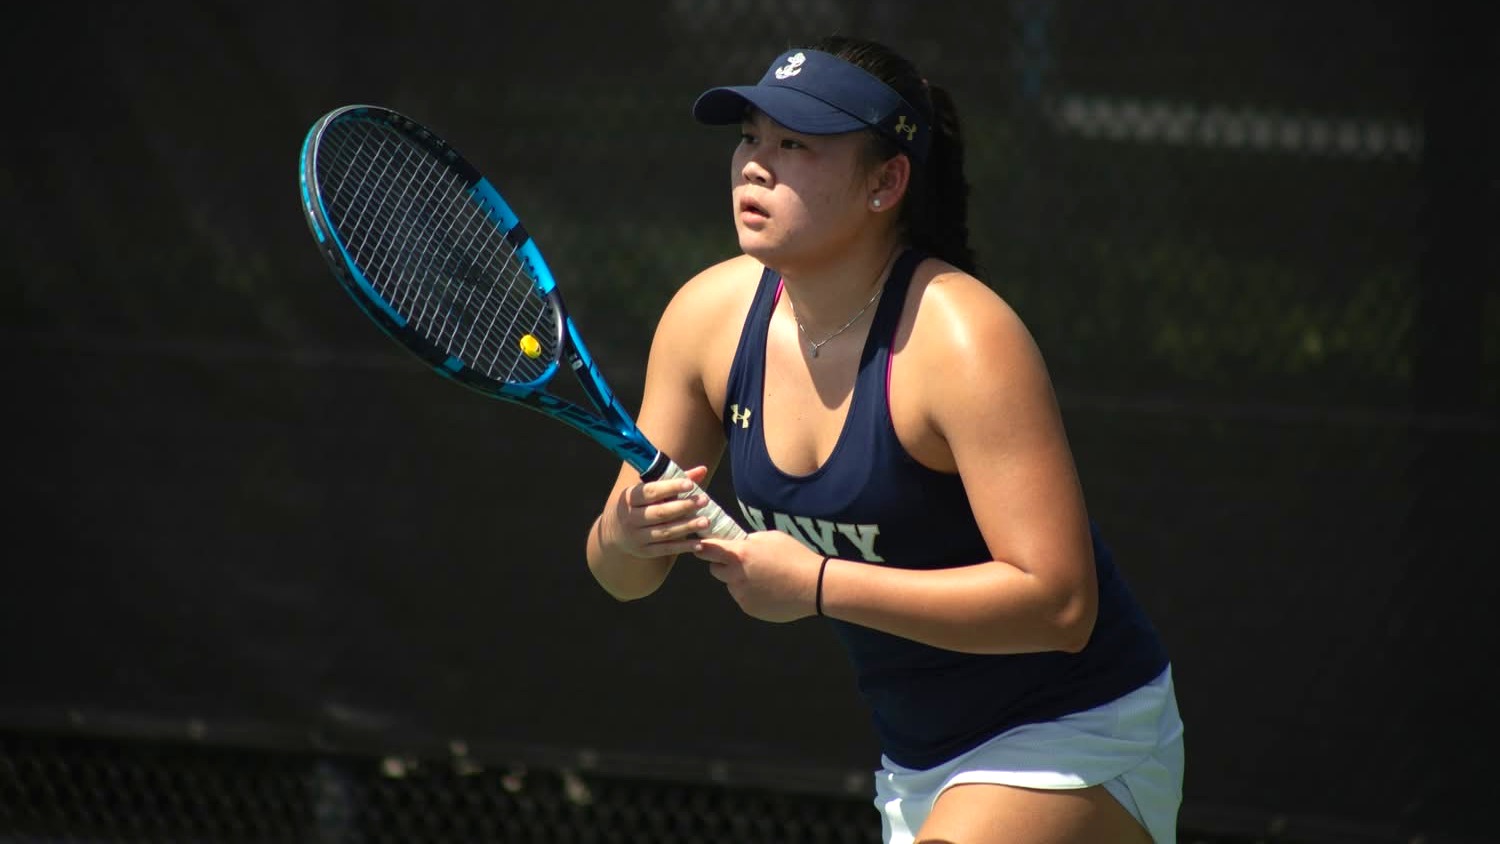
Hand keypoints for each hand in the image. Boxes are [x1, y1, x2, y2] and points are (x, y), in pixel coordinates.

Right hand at [600, 465, 713, 559]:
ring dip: (687, 526)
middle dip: (684, 506)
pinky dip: (683, 547)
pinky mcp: (644, 551)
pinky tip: (699, 543)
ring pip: (665, 532)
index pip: (650, 491)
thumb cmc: (638, 504)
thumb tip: (702, 470)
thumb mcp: (647, 490)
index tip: (690, 484)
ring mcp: (637, 536)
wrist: (613, 532)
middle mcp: (630, 518)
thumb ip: (675, 480)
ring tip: (706, 521)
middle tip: (704, 500)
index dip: (671, 487)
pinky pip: (666, 549)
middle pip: (660, 512)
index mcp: (629, 498)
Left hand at [694, 530, 824, 622]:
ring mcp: (741, 595)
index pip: (707, 550)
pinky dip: (751, 593)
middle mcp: (736, 576)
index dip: (702, 547)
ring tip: (764, 577)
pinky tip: (770, 589)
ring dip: (739, 580)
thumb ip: (749, 541)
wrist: (814, 586)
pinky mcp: (749, 608)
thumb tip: (738, 544)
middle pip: (715, 570)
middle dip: (723, 565)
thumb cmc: (795, 557)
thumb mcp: (771, 537)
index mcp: (740, 555)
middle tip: (742, 562)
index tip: (699, 547)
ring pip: (731, 585)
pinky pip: (743, 598)